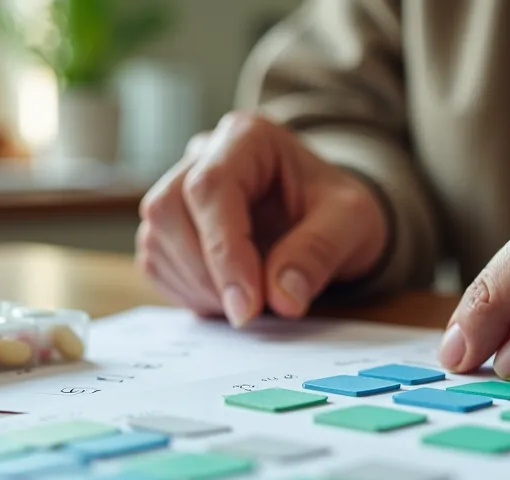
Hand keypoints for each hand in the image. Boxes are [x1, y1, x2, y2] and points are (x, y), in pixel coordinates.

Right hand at [136, 112, 387, 325]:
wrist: (327, 219)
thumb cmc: (337, 210)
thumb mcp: (353, 223)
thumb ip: (319, 253)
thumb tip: (283, 298)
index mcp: (248, 137)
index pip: (211, 187)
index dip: (224, 250)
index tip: (249, 305)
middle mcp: (203, 155)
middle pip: (169, 209)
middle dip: (206, 273)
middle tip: (250, 312)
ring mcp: (179, 189)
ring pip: (156, 238)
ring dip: (196, 287)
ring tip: (247, 305)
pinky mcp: (170, 227)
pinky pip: (155, 261)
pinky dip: (187, 292)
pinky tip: (227, 299)